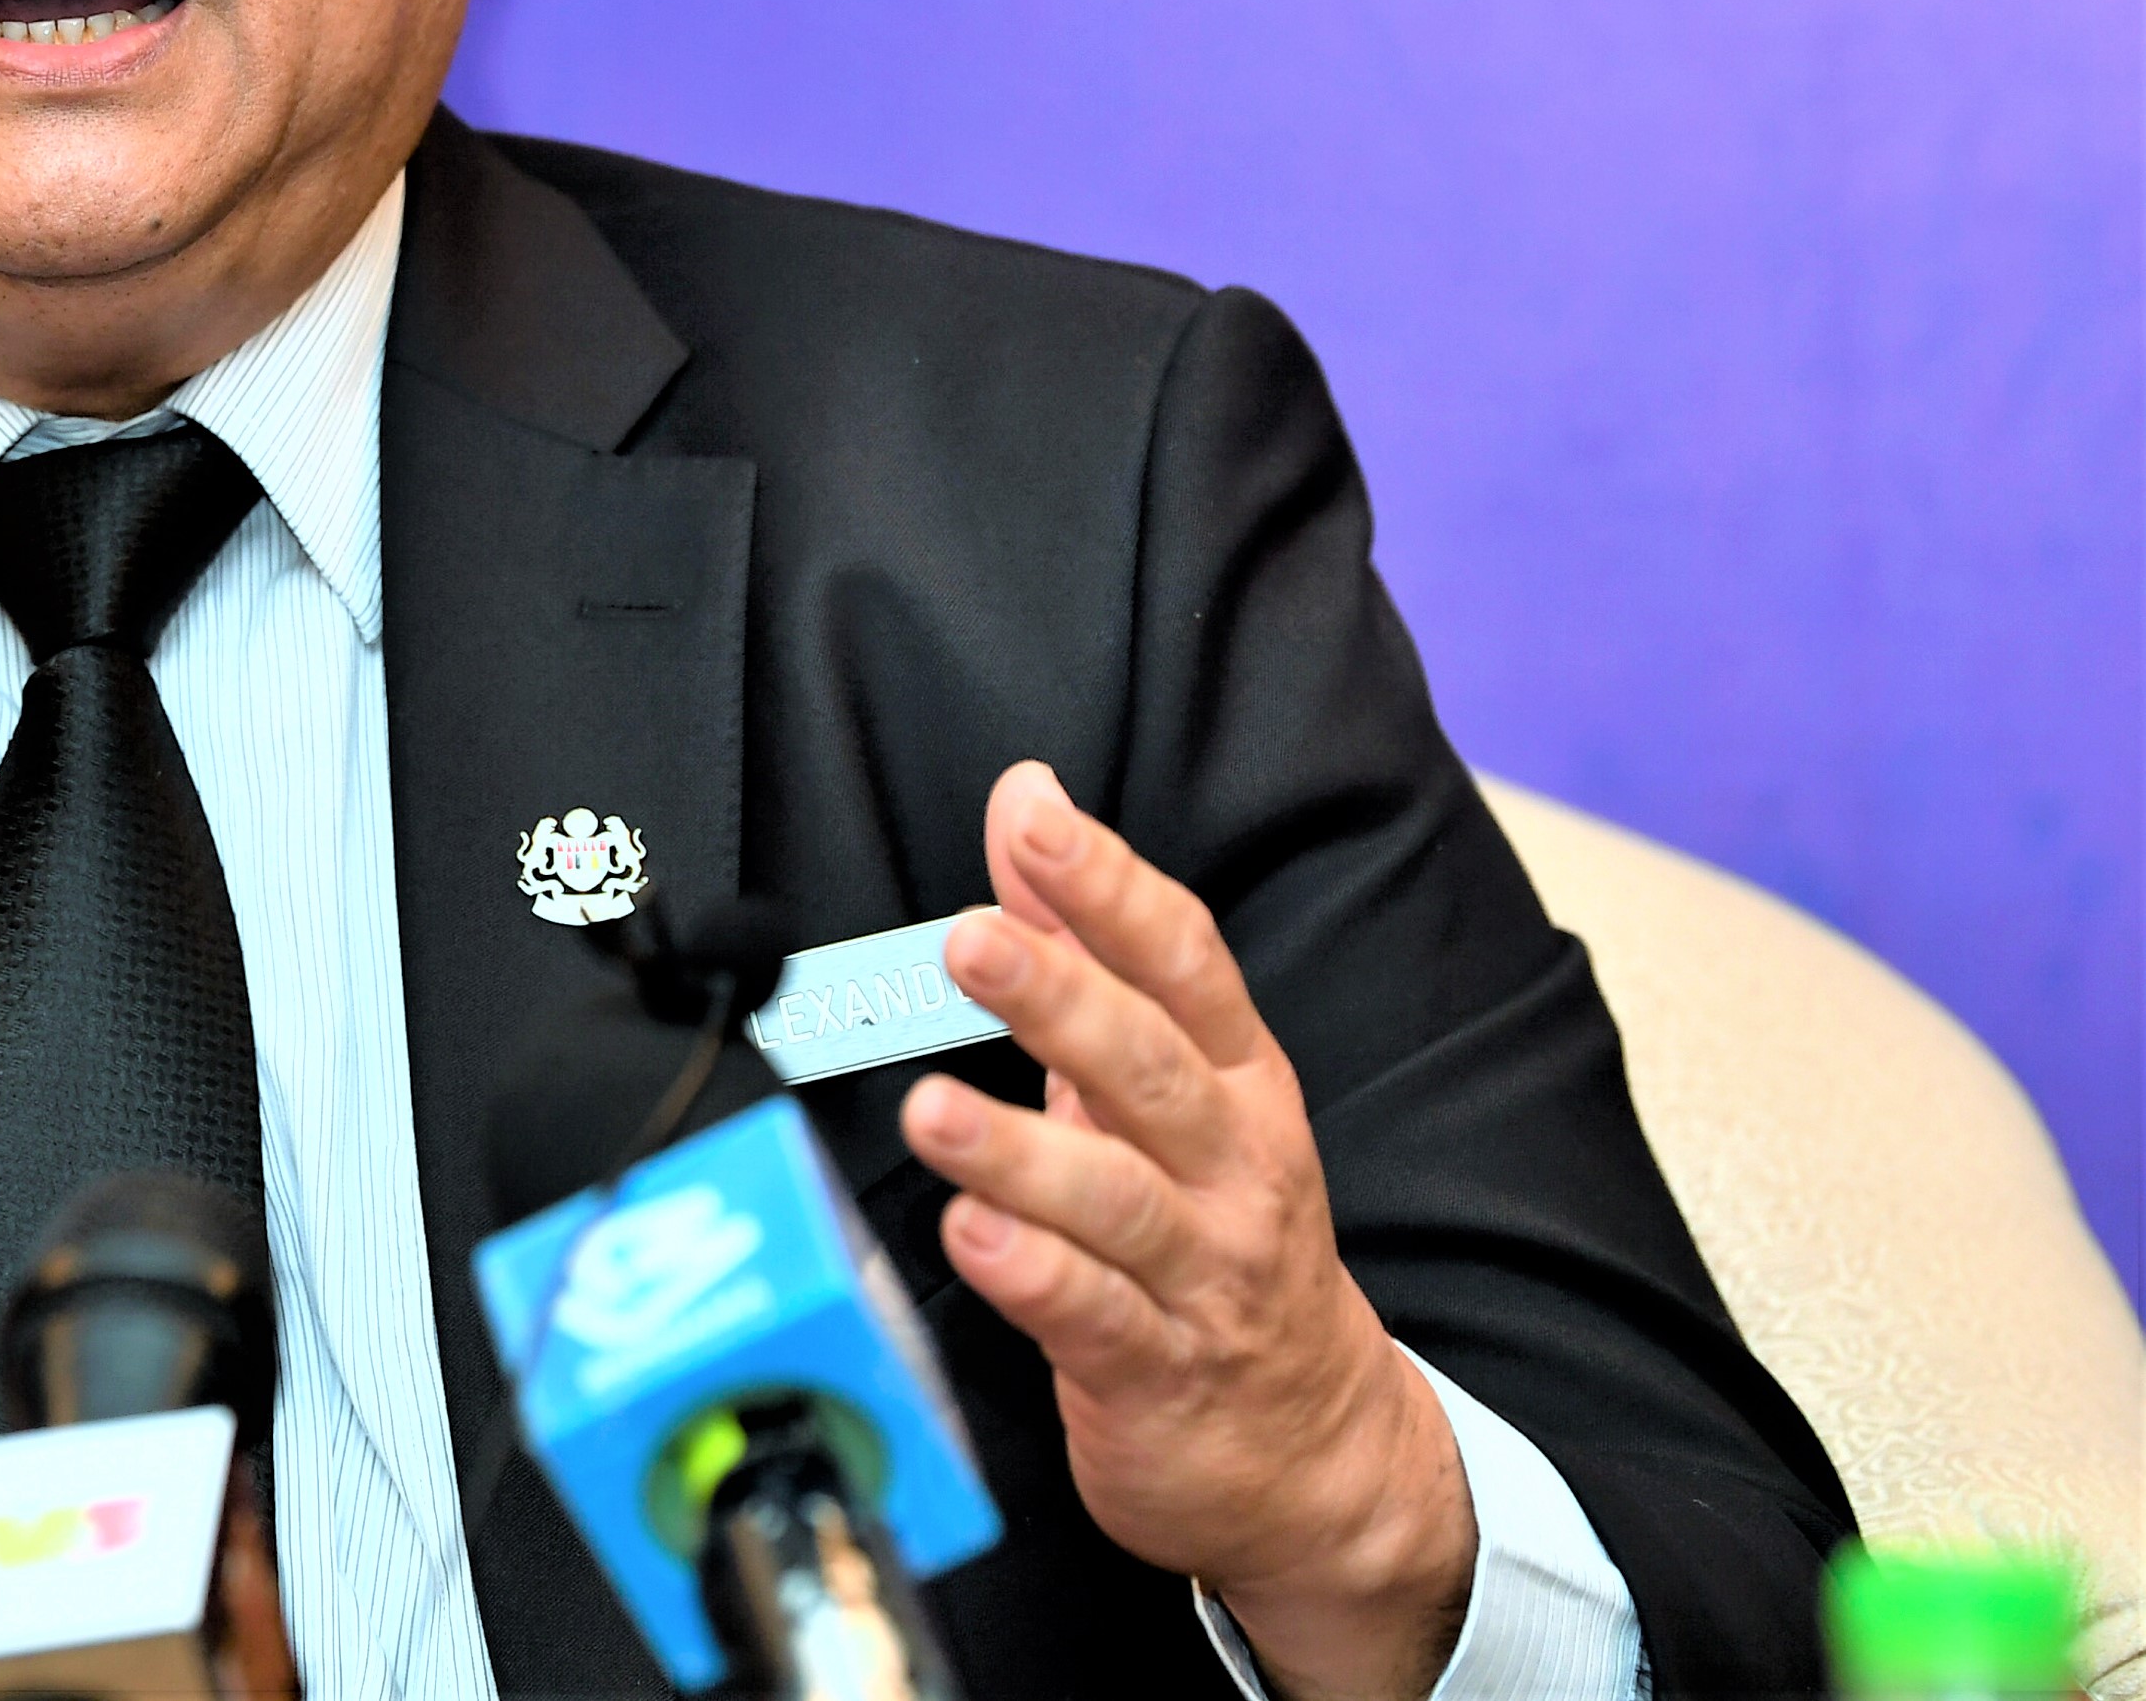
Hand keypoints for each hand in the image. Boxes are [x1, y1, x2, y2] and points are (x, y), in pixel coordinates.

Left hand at [896, 763, 1473, 1700]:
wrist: (1315, 1446)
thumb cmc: (1215, 1233)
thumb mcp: (1166, 1082)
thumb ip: (1085, 944)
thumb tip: (1027, 801)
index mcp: (1238, 1082)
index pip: (1186, 964)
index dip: (1111, 888)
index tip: (1035, 821)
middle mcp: (1232, 1169)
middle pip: (1150, 1070)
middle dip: (1062, 999)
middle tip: (971, 943)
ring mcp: (1200, 1275)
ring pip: (1115, 1201)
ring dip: (1020, 1152)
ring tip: (933, 1109)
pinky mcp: (1154, 1372)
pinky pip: (1091, 1318)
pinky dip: (1030, 1275)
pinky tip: (969, 1233)